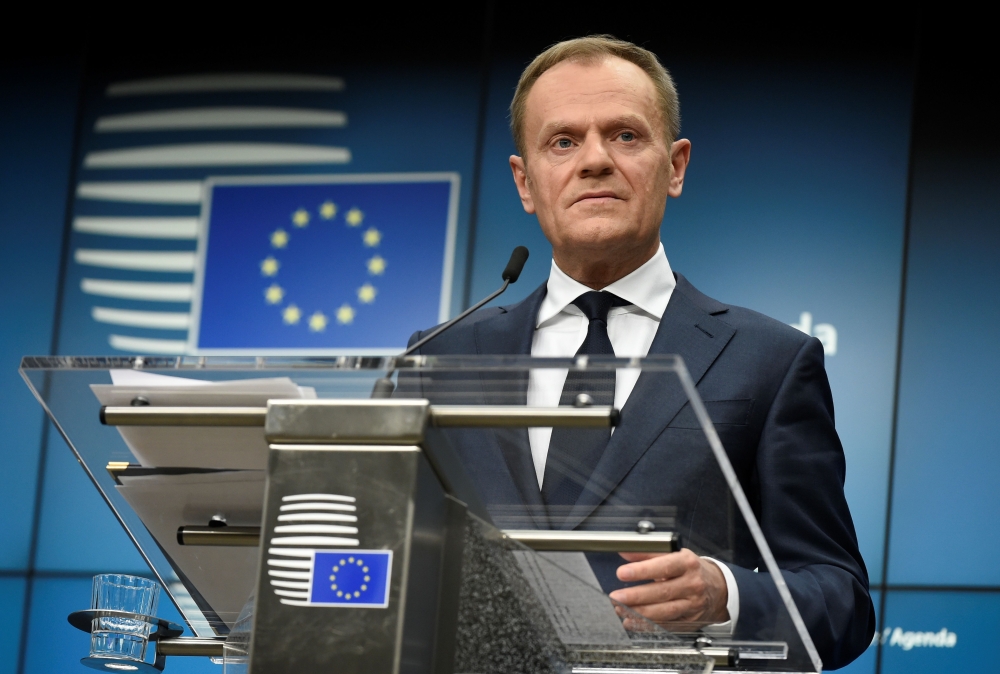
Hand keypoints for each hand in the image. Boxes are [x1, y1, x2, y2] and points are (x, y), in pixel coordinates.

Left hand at [608, 549, 728, 629]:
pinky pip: (666, 625)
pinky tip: (632, 621)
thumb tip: (625, 552)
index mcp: (687, 564)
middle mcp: (691, 584)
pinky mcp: (689, 621)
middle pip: (662, 592)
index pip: (663, 567)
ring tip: (620, 609)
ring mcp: (692, 605)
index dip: (642, 570)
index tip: (622, 573)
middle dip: (636, 596)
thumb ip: (648, 553)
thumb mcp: (674, 555)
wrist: (718, 589)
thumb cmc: (691, 570)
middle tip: (616, 597)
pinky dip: (647, 625)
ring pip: (663, 612)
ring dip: (639, 613)